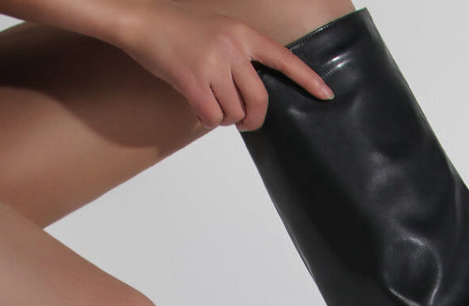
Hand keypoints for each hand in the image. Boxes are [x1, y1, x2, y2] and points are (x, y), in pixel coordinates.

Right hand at [113, 0, 333, 130]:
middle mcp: (232, 47)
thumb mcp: (217, 32)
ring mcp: (213, 64)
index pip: (283, 59)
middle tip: (244, 122)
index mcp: (242, 33)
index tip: (326, 95)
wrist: (141, 20)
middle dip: (253, 119)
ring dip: (225, 118)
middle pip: (260, 100)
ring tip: (210, 102)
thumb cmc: (177, 29)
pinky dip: (207, 119)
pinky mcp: (193, 80)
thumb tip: (249, 95)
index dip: (307, 79)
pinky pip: (213, 117)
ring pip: (234, 112)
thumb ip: (238, 56)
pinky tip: (197, 106)